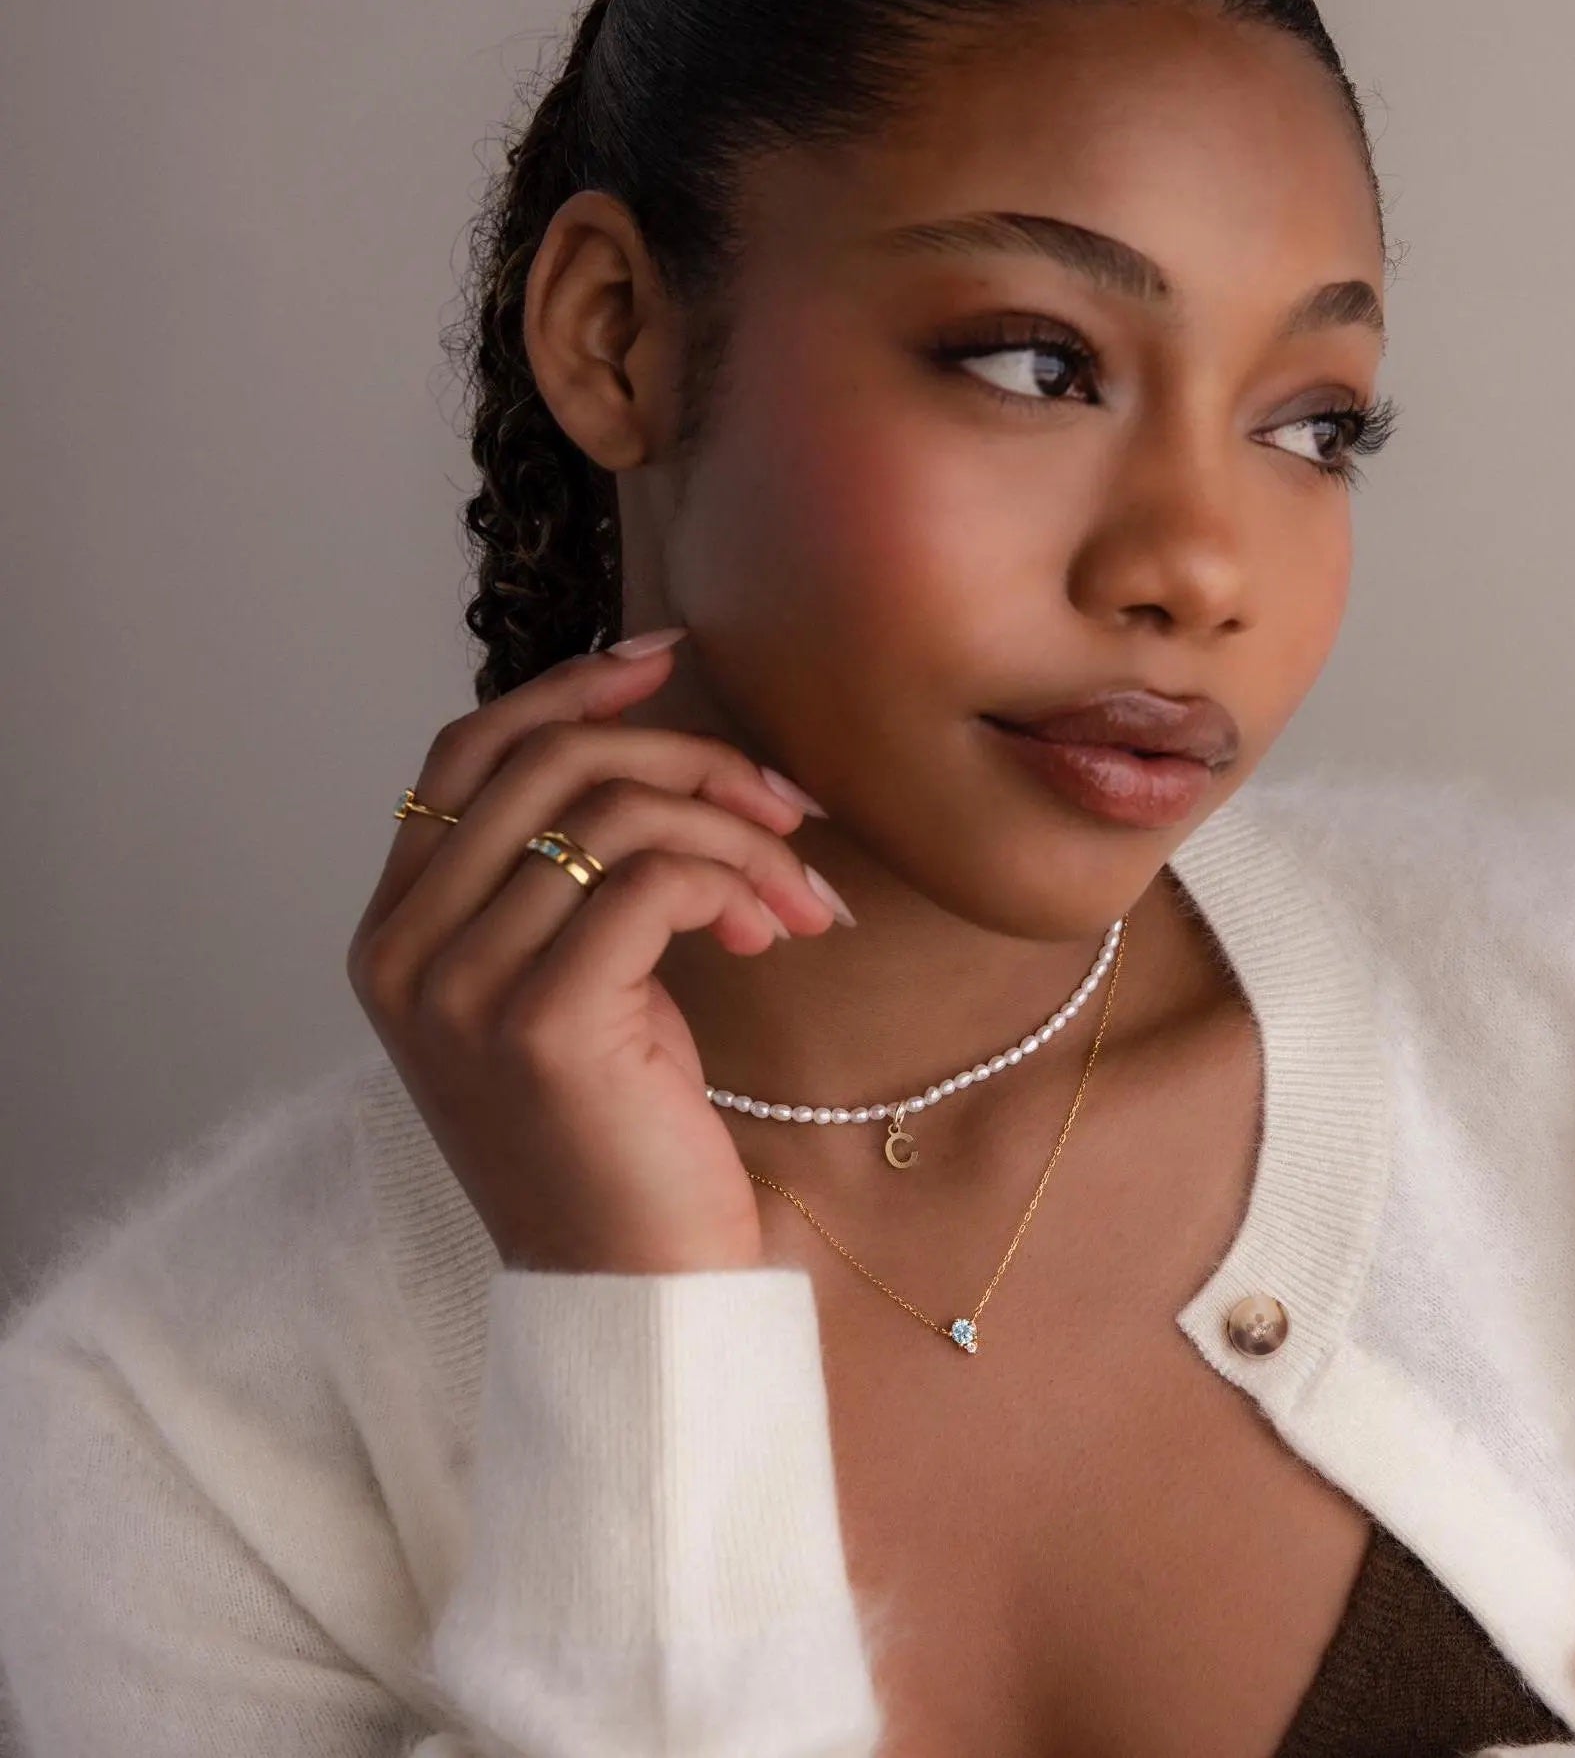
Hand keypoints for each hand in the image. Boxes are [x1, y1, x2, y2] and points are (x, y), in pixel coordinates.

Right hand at [345, 636, 847, 1274]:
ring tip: (799, 895)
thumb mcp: (577, 980)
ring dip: (737, 830)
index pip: (464, 753)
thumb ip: (569, 874)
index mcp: (397, 931)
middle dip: (688, 757)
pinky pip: (651, 877)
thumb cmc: (622, 1133)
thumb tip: (649, 744)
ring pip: (613, 813)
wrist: (637, 1290)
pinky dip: (736, 880)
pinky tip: (779, 931)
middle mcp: (401, 952)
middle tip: (784, 803)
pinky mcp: (539, 1023)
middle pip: (545, 760)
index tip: (668, 662)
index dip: (567, 689)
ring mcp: (457, 989)